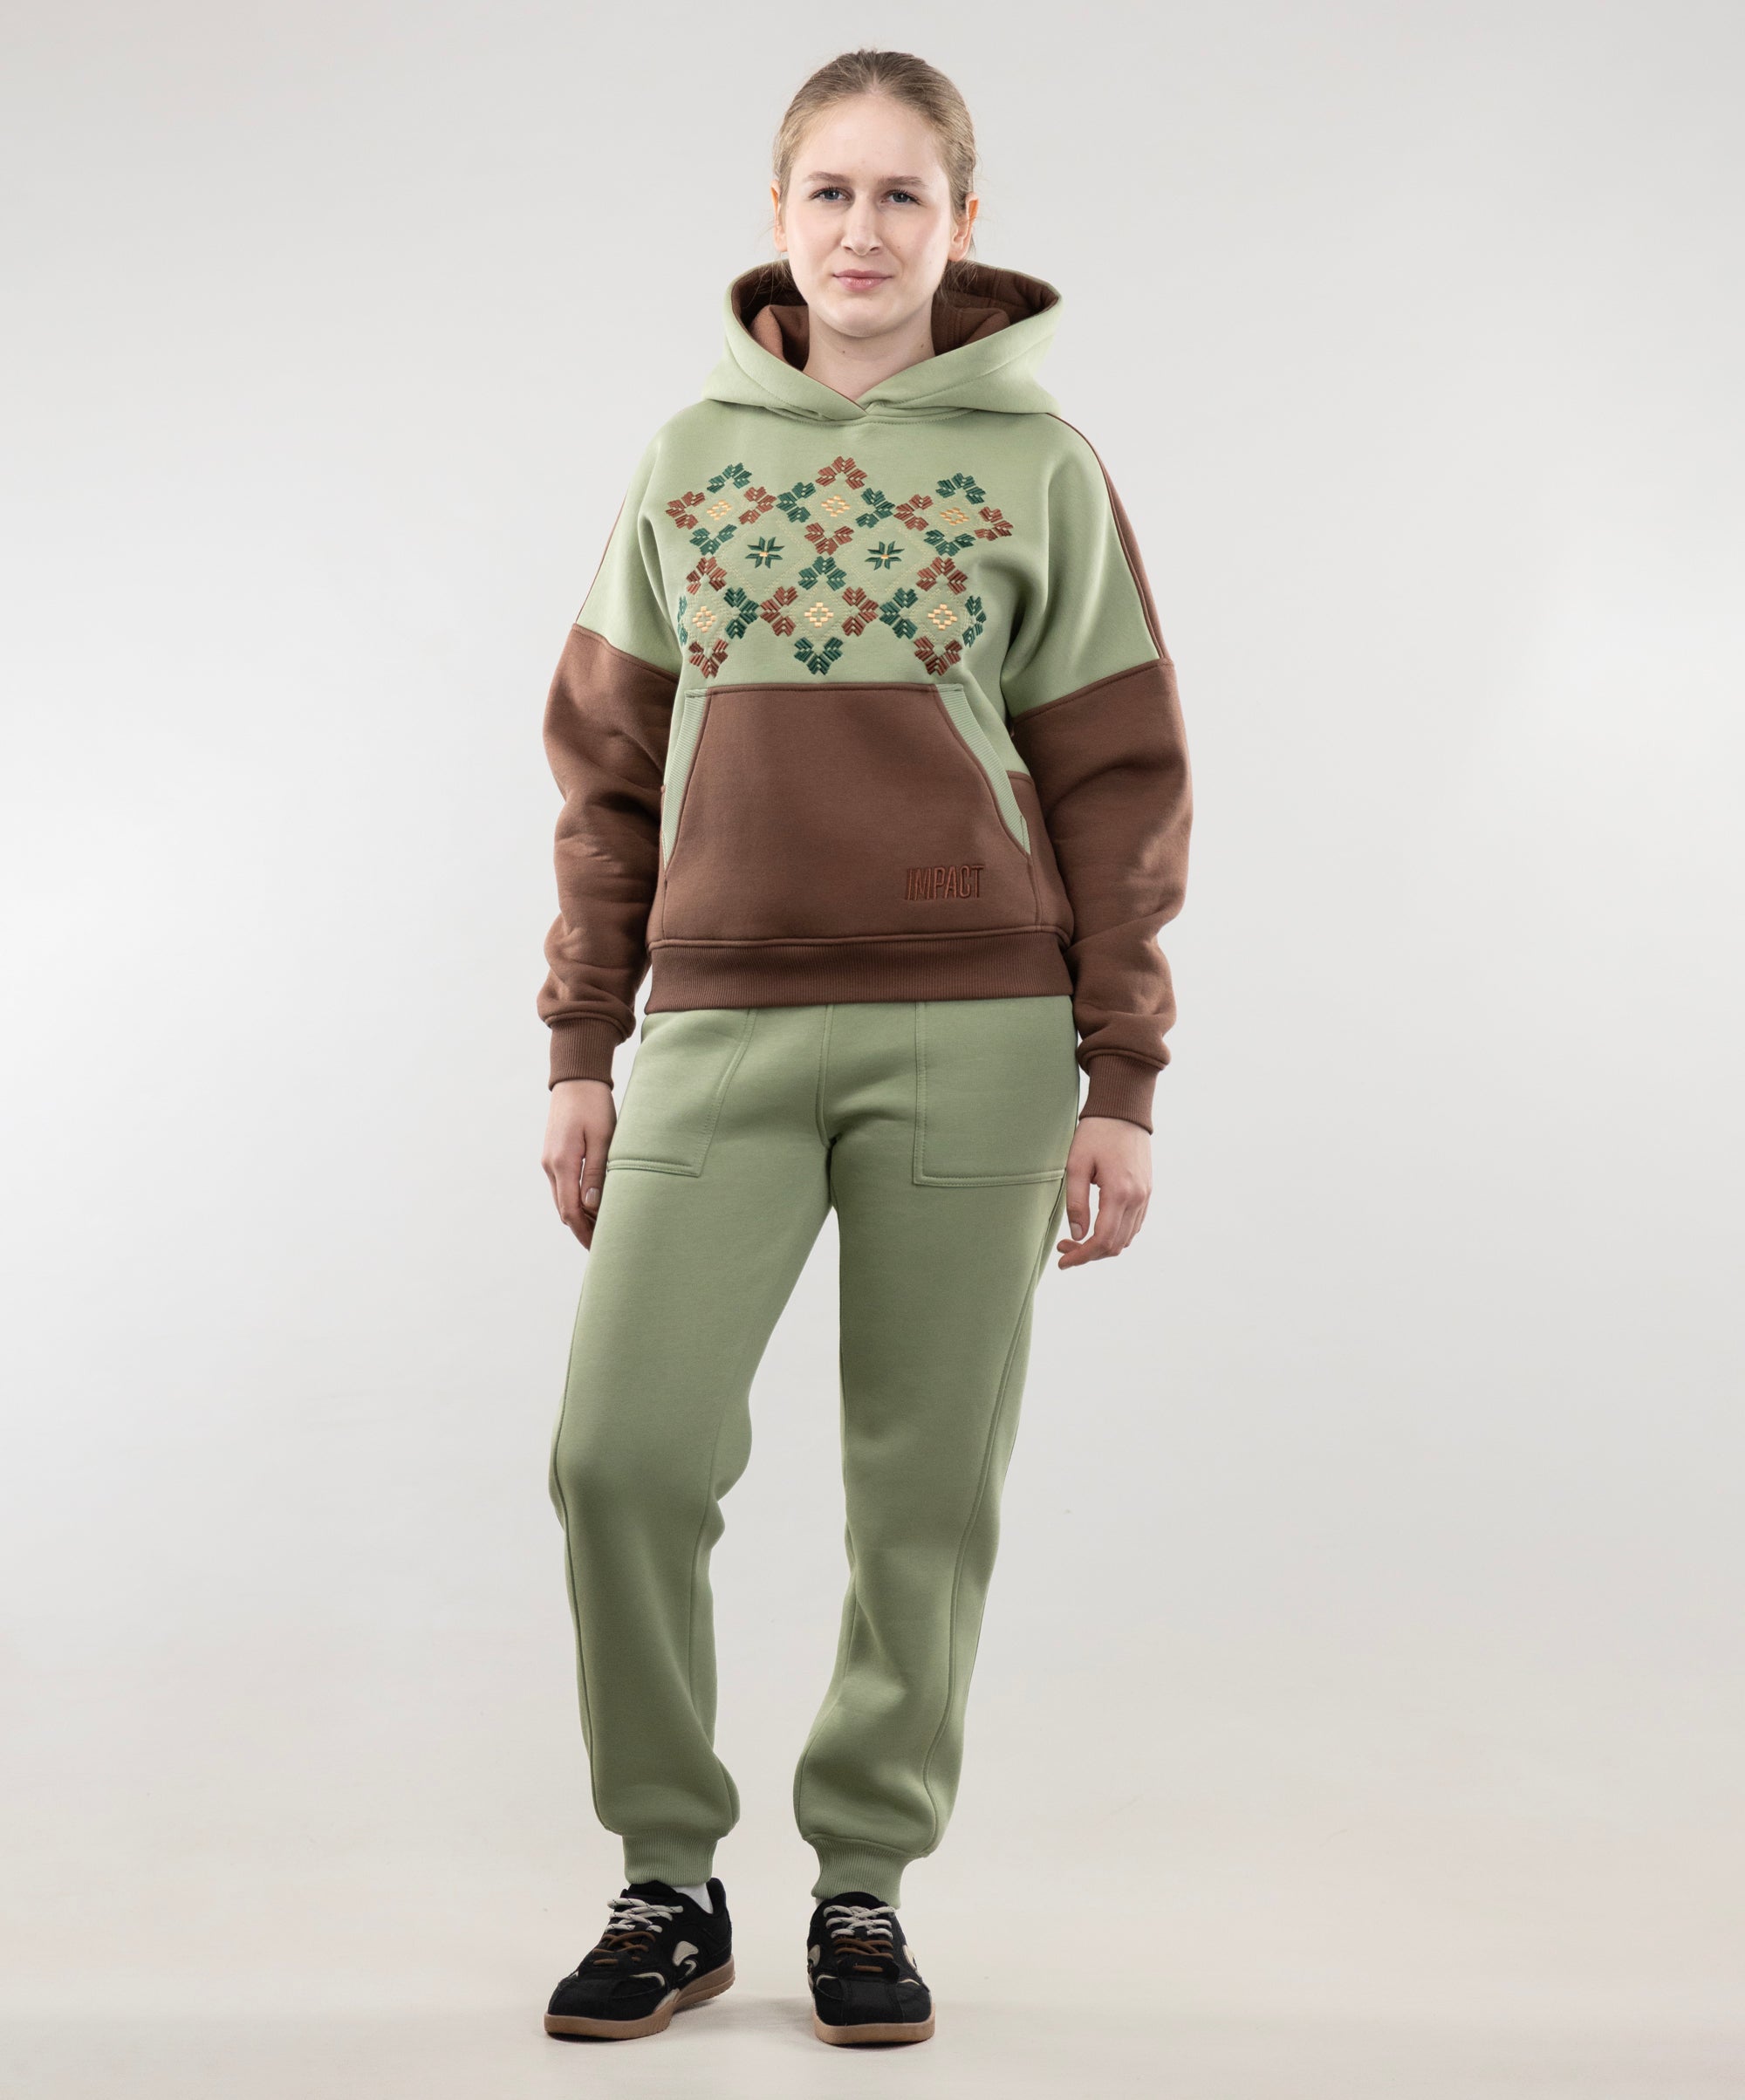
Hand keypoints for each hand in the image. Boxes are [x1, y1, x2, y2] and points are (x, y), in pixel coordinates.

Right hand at [542, 1079, 616, 1246]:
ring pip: (562, 1199)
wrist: (575, 1080)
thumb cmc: (593, 1105)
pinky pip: (562, 1186)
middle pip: (563, 1210)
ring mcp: (549, 1161)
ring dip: (578, 1216)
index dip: (583, 1232)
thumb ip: (597, 1172)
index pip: (570, 1211)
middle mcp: (550, 1165)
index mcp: (562, 1163)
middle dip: (581, 1230)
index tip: (598, 1248)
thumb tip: (592, 1206)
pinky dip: (574, 1201)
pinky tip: (591, 1206)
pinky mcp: (553, 1155)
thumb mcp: (602, 1138)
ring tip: (600, 1230)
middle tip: (603, 1245)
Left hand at [1056, 1115, 1151, 1268]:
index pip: (1102, 1240)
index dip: (1082, 1256)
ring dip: (1102, 1246)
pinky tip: (1097, 1228)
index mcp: (1120, 1193)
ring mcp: (1145, 1196)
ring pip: (1127, 1238)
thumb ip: (1076, 1203)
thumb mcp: (1076, 1165)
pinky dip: (1116, 1235)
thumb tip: (1077, 1235)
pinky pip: (1134, 1225)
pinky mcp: (1146, 1191)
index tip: (1063, 1261)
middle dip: (1089, 1254)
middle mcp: (1138, 1198)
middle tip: (1064, 1248)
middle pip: (1116, 1245)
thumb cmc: (1096, 1134)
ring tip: (1077, 1239)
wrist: (1123, 1111)